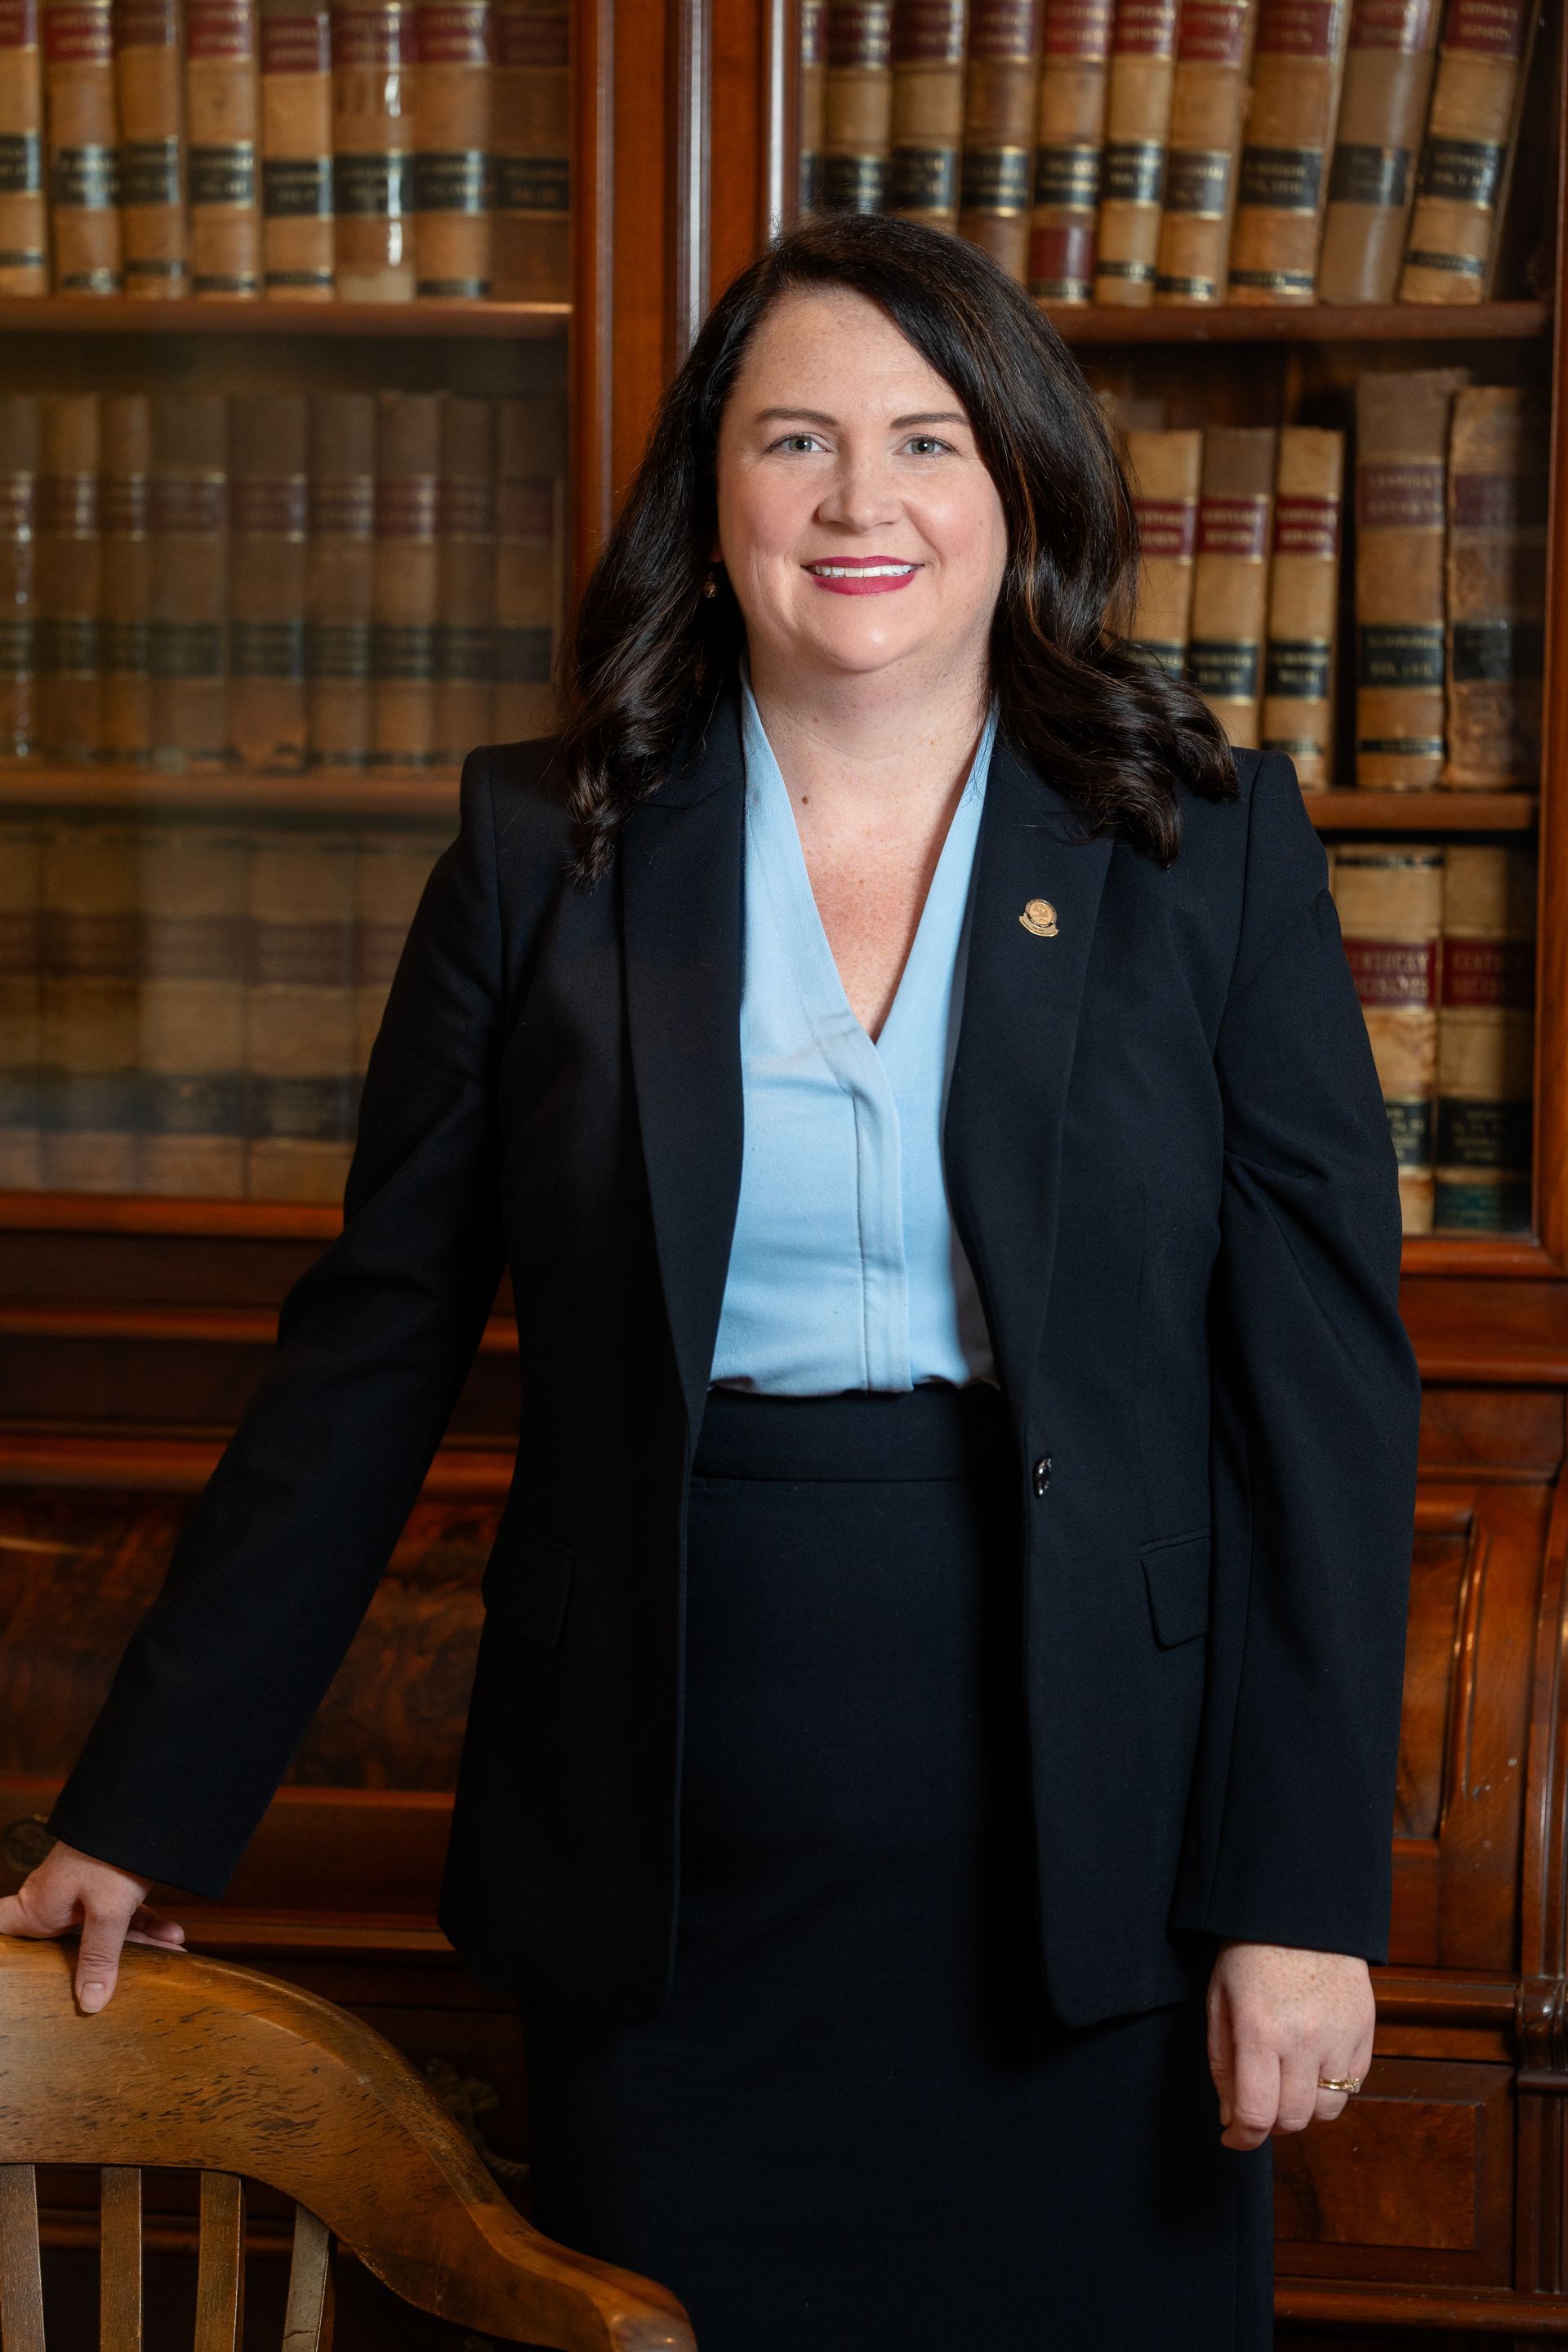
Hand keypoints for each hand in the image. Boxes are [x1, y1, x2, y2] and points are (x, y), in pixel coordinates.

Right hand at [0, 1839, 184, 2011]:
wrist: (147, 1805)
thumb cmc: (111, 1853)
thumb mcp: (107, 1910)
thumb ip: (99, 1957)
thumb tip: (89, 2004)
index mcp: (38, 1906)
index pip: (1, 1928)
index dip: (3, 1950)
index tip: (11, 1970)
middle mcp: (55, 1901)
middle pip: (63, 1944)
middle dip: (88, 1967)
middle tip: (107, 1995)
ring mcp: (83, 1894)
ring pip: (103, 1931)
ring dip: (136, 1946)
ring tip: (168, 1963)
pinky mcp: (110, 1885)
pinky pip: (125, 1914)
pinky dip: (148, 1925)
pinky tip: (174, 1938)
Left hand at [1207, 1940, 1373, 2152]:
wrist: (1298, 1909)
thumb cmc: (1248, 1954)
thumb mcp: (1219, 2002)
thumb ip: (1223, 2066)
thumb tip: (1232, 2121)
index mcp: (1261, 2030)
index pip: (1257, 2113)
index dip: (1243, 2137)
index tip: (1233, 2137)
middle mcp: (1305, 2039)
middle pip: (1294, 2119)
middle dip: (1270, 2123)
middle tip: (1257, 2105)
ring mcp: (1341, 2036)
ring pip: (1327, 2110)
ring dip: (1304, 2109)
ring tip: (1286, 2084)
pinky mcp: (1365, 2031)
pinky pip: (1352, 2086)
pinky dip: (1331, 2088)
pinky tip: (1312, 2064)